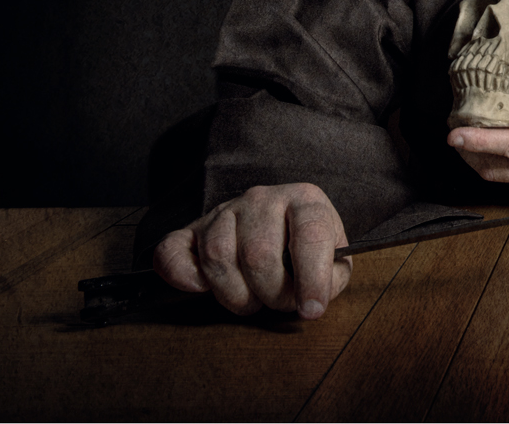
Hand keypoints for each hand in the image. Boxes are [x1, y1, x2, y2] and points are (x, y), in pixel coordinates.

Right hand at [153, 182, 351, 318]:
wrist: (277, 220)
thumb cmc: (307, 245)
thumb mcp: (334, 257)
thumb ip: (332, 277)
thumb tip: (314, 296)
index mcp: (305, 200)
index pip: (310, 235)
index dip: (312, 278)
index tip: (311, 310)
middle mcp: (263, 198)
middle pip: (259, 254)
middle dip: (271, 293)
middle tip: (277, 302)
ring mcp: (225, 210)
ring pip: (218, 256)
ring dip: (233, 294)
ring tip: (249, 299)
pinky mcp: (193, 228)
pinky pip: (173, 251)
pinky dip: (183, 276)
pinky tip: (201, 287)